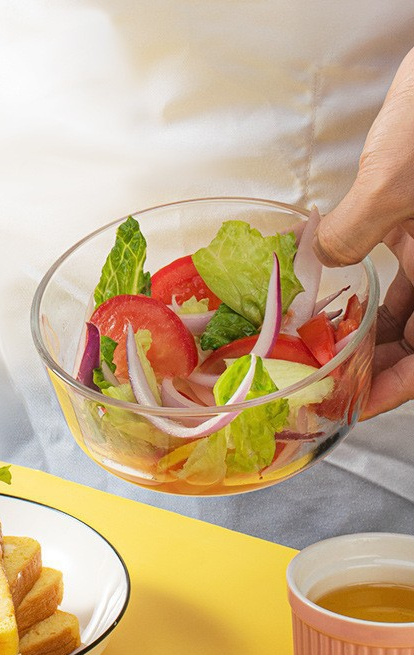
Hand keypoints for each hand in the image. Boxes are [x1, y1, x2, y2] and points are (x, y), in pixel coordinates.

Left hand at [314, 47, 413, 417]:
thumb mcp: (396, 181)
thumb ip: (355, 231)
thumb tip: (321, 260)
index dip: (394, 389)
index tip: (353, 406)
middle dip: (371, 365)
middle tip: (322, 380)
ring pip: (409, 308)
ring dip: (366, 330)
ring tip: (316, 345)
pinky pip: (404, 272)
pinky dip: (372, 289)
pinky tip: (335, 296)